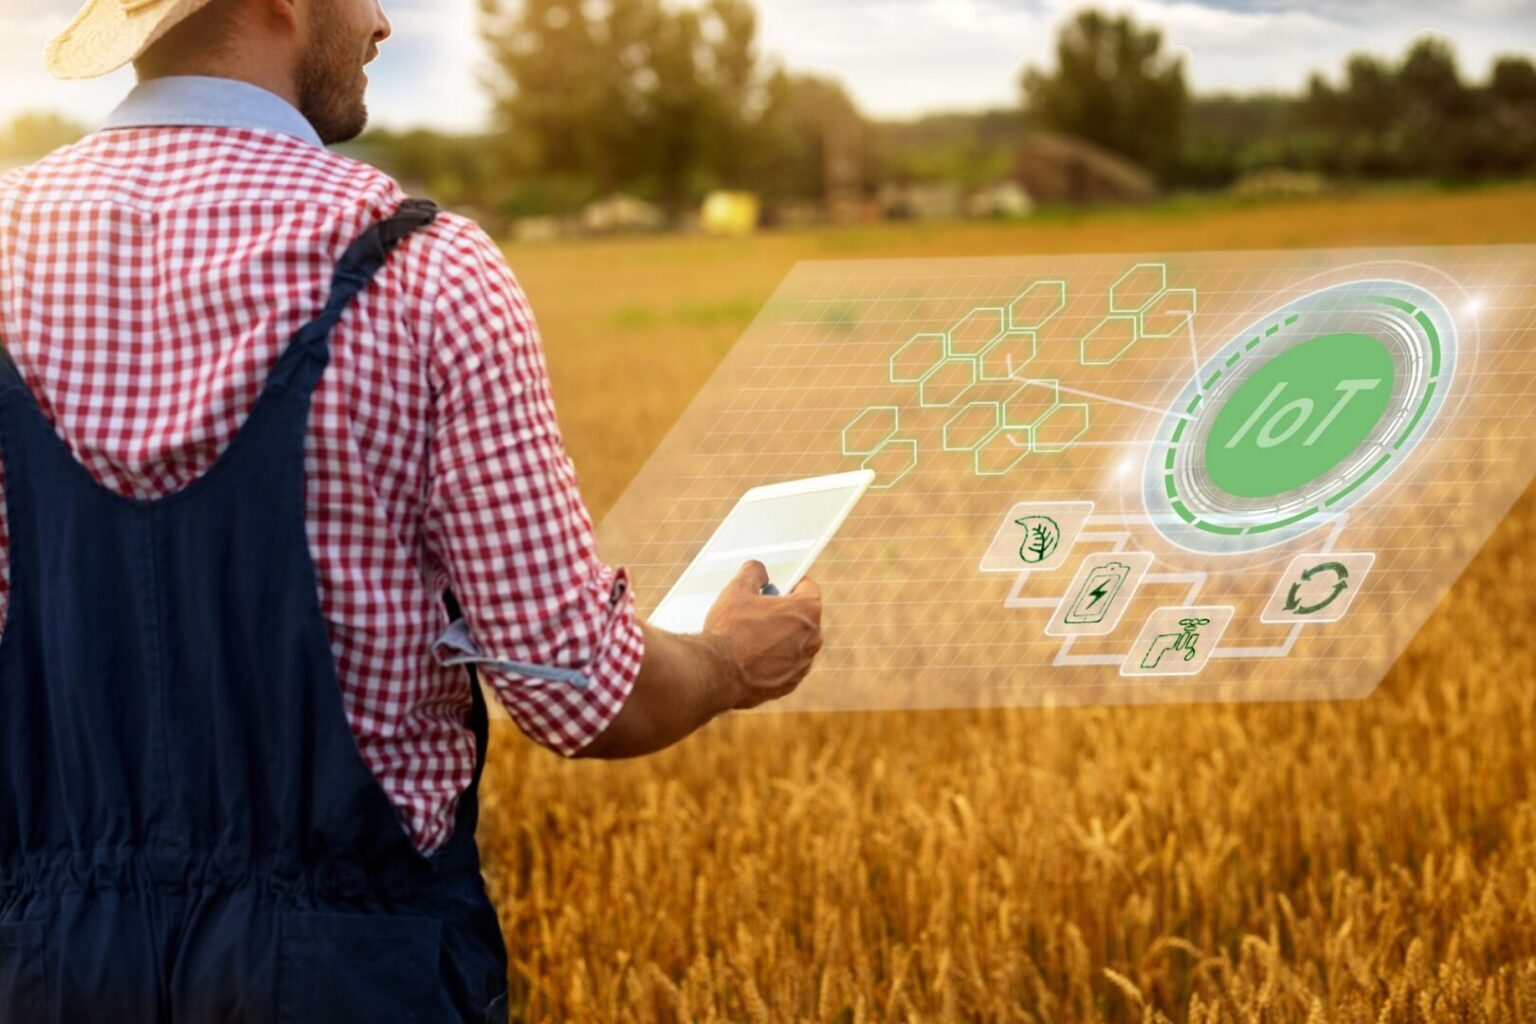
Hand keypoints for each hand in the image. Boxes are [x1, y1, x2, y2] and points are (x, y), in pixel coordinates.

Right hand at [702, 560, 823, 709]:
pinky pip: (786, 666)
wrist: (716, 672)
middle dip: (784, 612)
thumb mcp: (737, 590)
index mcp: (806, 610)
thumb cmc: (729, 630)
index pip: (808, 587)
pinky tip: (752, 658)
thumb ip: (753, 572)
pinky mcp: (790, 684)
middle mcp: (812, 639)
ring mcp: (803, 664)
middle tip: (759, 611)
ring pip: (795, 644)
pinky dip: (774, 661)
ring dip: (780, 638)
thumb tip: (760, 571)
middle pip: (803, 617)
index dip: (791, 583)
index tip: (779, 585)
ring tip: (752, 637)